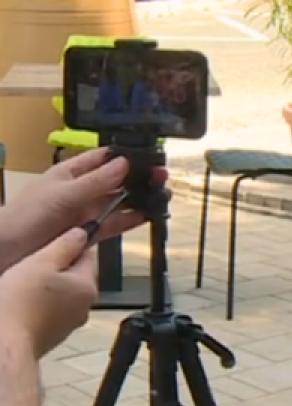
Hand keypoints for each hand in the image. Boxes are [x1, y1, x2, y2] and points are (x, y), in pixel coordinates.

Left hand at [0, 148, 166, 268]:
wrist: (8, 251)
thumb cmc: (28, 215)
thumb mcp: (64, 193)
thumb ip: (96, 181)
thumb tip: (125, 163)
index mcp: (71, 173)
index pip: (103, 158)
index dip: (126, 155)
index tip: (150, 155)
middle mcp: (81, 190)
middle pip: (115, 180)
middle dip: (138, 178)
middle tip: (162, 176)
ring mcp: (84, 212)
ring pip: (117, 202)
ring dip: (138, 199)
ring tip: (162, 196)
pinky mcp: (88, 233)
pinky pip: (113, 224)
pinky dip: (130, 220)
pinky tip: (147, 216)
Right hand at [0, 229, 97, 358]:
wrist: (2, 346)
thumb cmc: (19, 304)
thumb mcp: (41, 263)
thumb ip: (64, 246)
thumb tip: (81, 234)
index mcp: (87, 287)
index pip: (88, 256)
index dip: (69, 247)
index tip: (49, 246)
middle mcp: (83, 308)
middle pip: (73, 277)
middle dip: (53, 270)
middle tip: (29, 267)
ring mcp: (66, 325)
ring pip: (59, 296)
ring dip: (43, 289)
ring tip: (19, 287)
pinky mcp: (49, 337)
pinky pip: (46, 313)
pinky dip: (35, 307)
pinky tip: (17, 306)